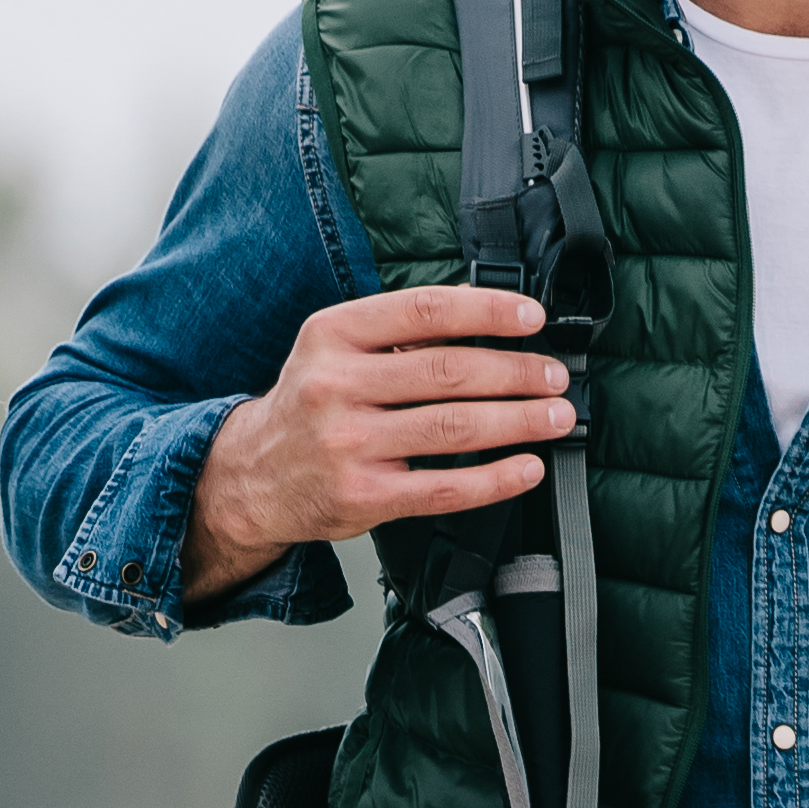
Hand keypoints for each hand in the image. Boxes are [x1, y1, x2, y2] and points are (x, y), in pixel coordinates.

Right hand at [187, 284, 575, 601]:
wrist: (252, 477)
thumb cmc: (309, 407)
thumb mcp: (334, 351)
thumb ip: (397, 333)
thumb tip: (484, 320)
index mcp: (332, 335)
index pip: (424, 310)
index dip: (487, 311)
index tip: (533, 317)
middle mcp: (335, 386)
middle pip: (448, 371)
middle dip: (517, 372)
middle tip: (555, 375)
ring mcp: (348, 445)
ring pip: (454, 427)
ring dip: (519, 421)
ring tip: (556, 416)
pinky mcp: (364, 497)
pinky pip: (445, 488)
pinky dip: (496, 479)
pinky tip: (526, 467)